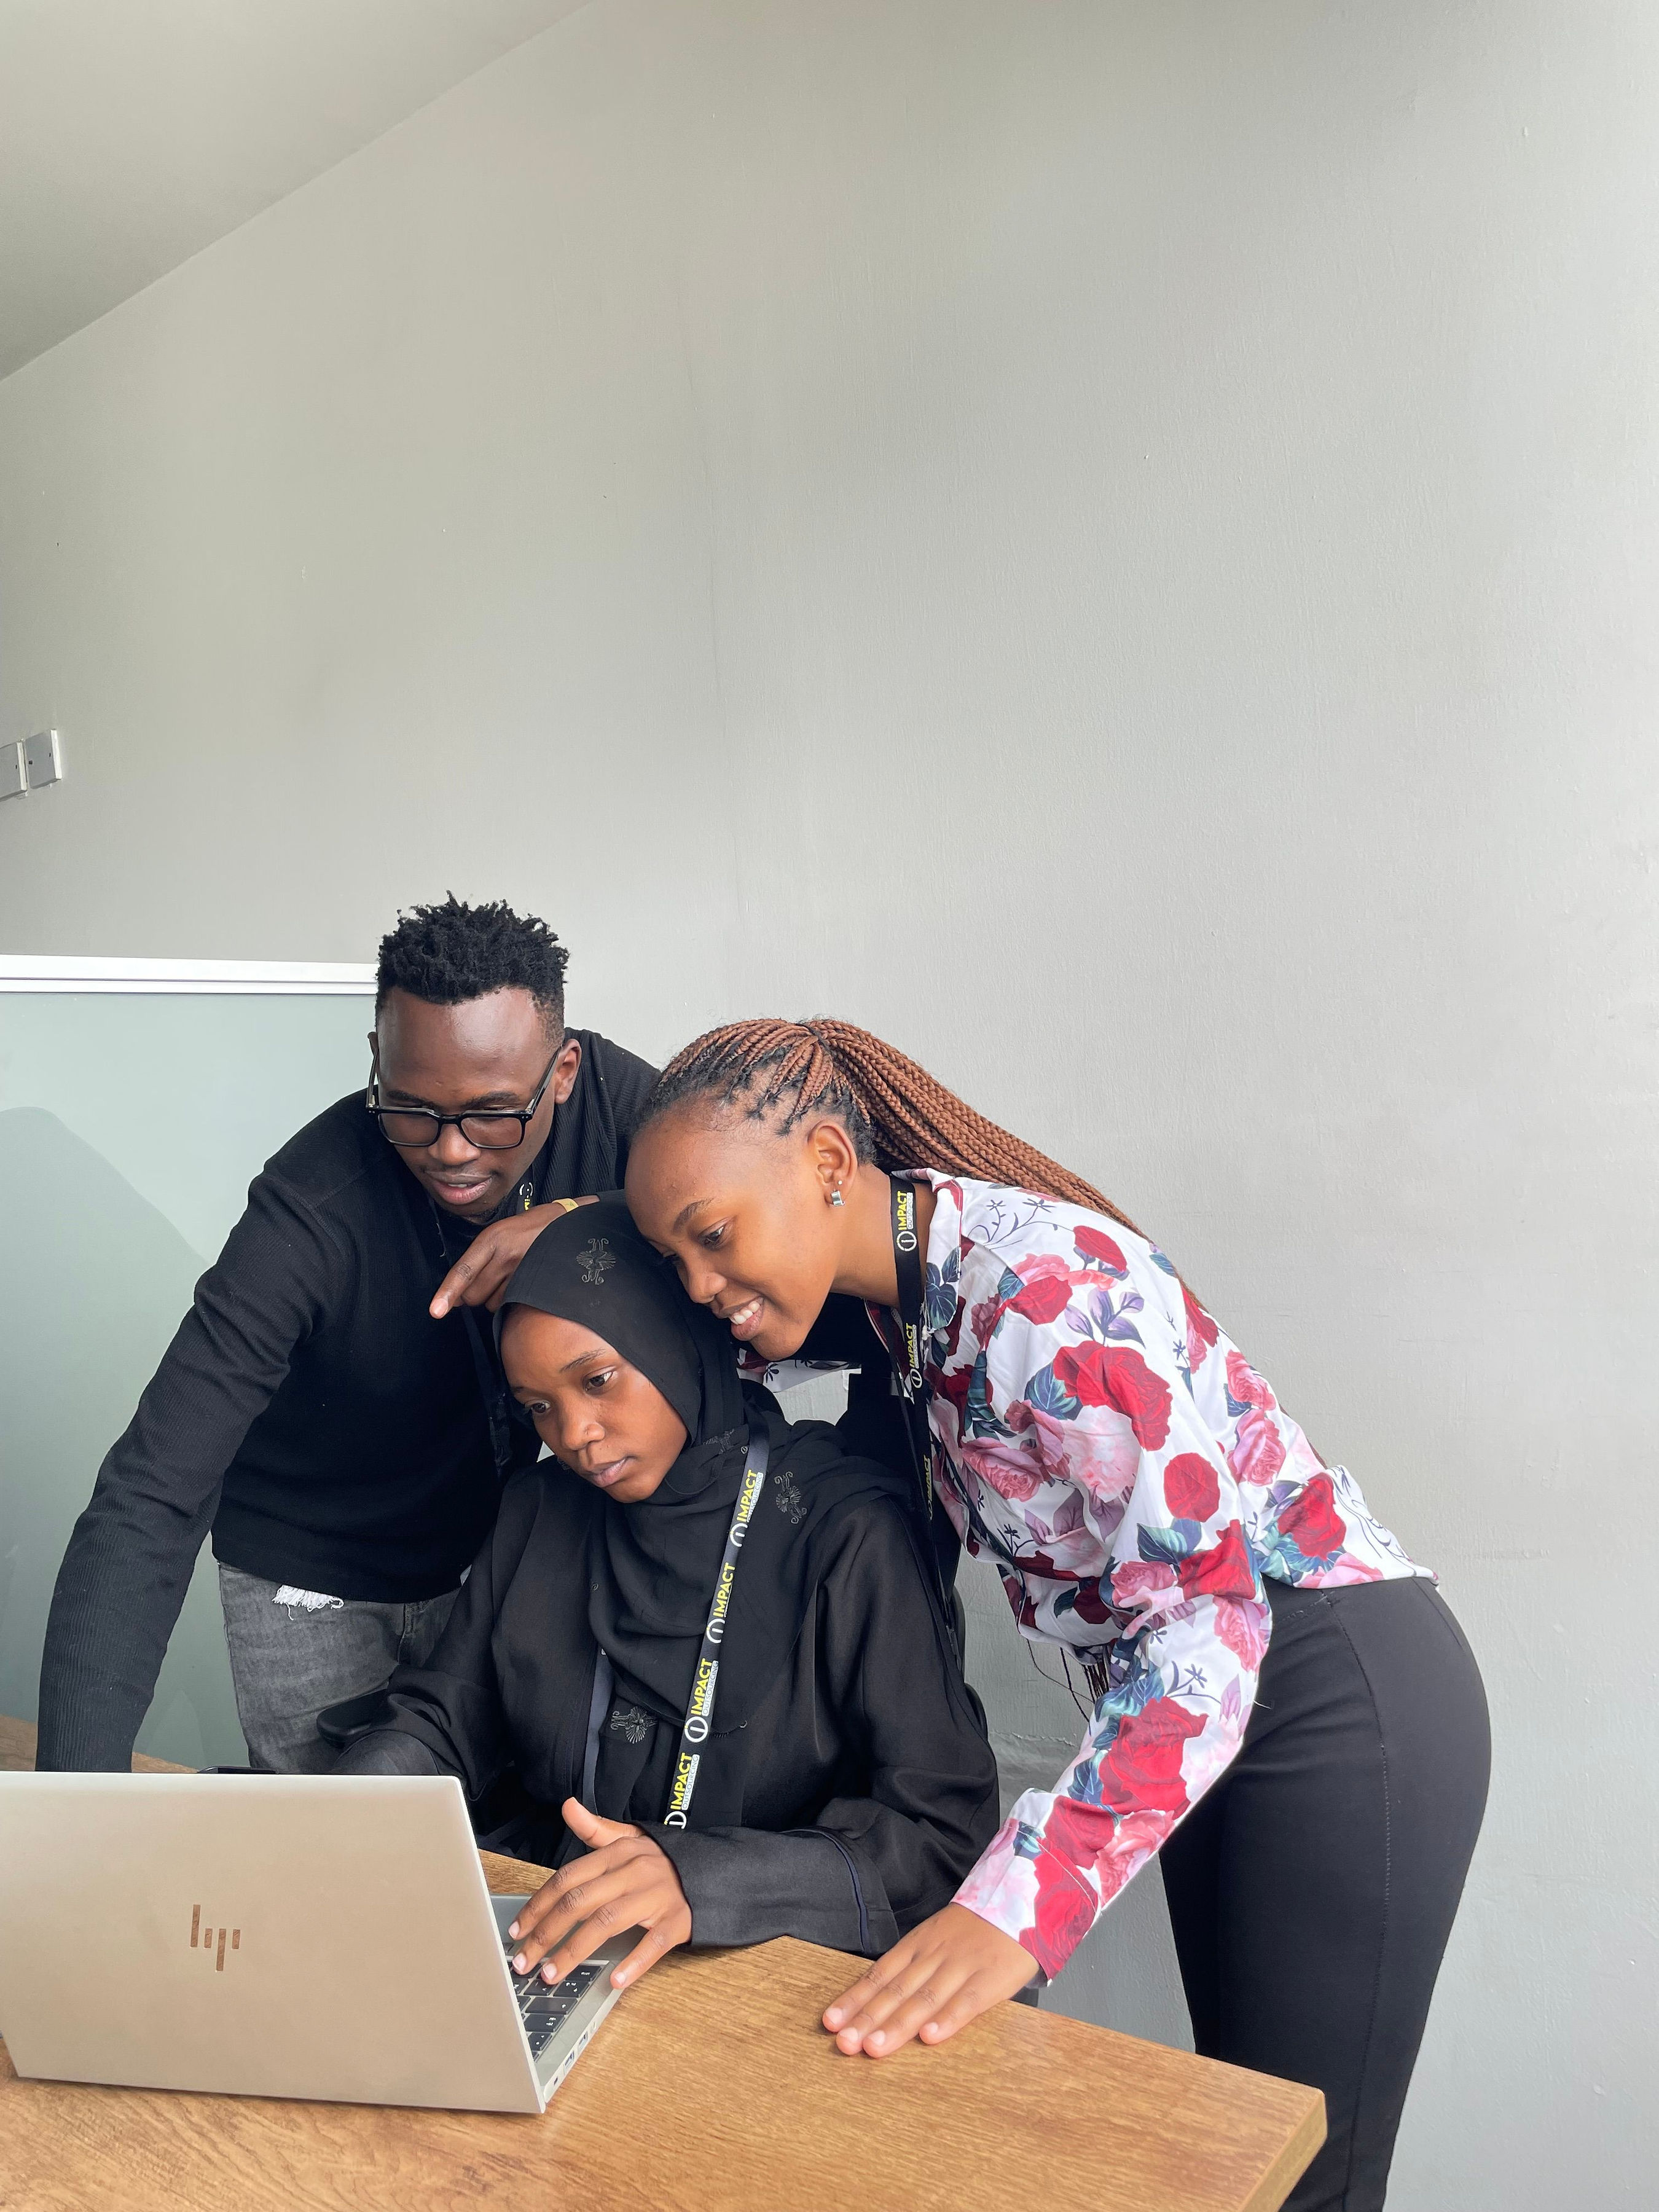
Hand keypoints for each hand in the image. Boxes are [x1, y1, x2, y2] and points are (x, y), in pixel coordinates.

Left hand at [429, 1198, 593, 1316]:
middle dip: (474, 1296)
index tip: (435, 1311)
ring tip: (510, 1278)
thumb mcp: (501, 1232)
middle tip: (488, 1281)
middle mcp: (505, 1255)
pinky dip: (510, 1301)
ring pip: (491, 1303)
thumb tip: (459, 1295)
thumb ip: (479, 1260)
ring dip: (494, 1299)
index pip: (463, 1271)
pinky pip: (511, 1304)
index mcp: (491, 1239)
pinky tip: (520, 1286)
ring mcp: (522, 1270)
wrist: (570, 1222)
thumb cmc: (530, 1228)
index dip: (447, 1293)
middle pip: (473, 1295)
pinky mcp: (536, 1282)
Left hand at [506, 1798, 690, 1992]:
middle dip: (546, 1934)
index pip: (567, 1878)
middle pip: (579, 1903)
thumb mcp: (630, 1838)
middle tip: (523, 1962)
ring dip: (575, 1952)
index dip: (538, 1905)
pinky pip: (652, 1943)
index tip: (517, 1930)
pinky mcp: (676, 1921)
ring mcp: (655, 1897)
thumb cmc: (663, 1859)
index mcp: (617, 1853)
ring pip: (606, 1923)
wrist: (713, 1869)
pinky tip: (614, 1980)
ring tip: (551, 1975)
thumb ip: (595, 1828)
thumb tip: (567, 1806)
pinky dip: (633, 1962)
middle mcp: (633, 1872)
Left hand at [822, 1903, 1036, 2056]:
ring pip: (925, 1999)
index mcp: (917, 1945)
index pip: (879, 1974)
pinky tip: (930, 2038)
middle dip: (867, 2019)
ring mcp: (961, 1967)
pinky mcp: (990, 1980)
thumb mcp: (934, 1937)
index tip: (831, 2023)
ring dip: (897, 2025)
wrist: (1020, 1904)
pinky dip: (948, 2020)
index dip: (855, 1999)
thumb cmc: (971, 1930)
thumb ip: (910, 1966)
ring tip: (873, 2047)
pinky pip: (967, 2002)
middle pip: (896, 1991)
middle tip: (843, 2044)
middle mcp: (933, 1956)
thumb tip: (874, 1999)